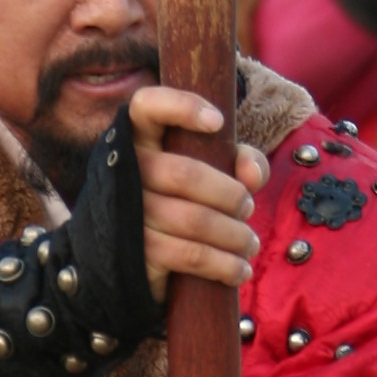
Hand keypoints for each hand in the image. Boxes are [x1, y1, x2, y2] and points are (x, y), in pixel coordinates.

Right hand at [129, 87, 263, 293]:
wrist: (131, 263)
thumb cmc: (179, 202)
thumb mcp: (210, 171)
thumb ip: (238, 160)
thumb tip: (251, 174)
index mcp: (139, 140)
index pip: (146, 106)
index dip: (181, 106)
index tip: (218, 122)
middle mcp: (126, 172)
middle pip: (184, 173)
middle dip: (229, 194)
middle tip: (248, 208)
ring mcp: (127, 214)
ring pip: (193, 220)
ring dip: (234, 235)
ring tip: (249, 244)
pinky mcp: (137, 253)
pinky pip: (190, 255)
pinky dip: (224, 265)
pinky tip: (239, 270)